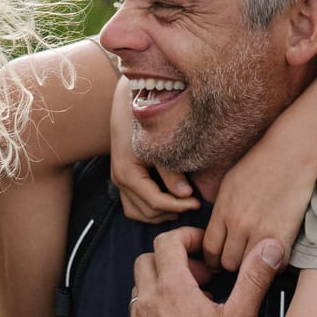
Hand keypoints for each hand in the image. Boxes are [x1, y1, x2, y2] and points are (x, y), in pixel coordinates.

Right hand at [109, 77, 197, 222]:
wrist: (127, 102)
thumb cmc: (145, 120)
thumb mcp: (160, 145)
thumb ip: (172, 172)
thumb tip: (186, 194)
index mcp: (128, 172)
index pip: (155, 202)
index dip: (178, 206)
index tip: (198, 202)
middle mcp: (120, 180)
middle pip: (147, 211)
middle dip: (170, 211)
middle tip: (193, 203)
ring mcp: (118, 180)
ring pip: (137, 213)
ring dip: (159, 214)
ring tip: (181, 205)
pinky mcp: (122, 178)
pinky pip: (133, 205)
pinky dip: (149, 209)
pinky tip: (168, 200)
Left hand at [127, 228, 284, 316]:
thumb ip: (254, 277)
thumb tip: (270, 248)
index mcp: (172, 290)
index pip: (166, 242)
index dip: (185, 238)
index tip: (202, 248)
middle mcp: (147, 304)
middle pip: (147, 261)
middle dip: (172, 261)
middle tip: (200, 277)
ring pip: (140, 289)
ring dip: (161, 287)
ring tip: (192, 304)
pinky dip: (154, 313)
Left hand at [202, 141, 314, 270]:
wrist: (289, 155)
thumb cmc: (259, 164)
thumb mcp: (228, 184)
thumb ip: (220, 210)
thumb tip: (216, 230)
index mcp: (223, 211)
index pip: (209, 248)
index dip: (212, 258)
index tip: (218, 260)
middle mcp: (238, 224)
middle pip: (227, 263)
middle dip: (231, 265)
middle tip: (239, 262)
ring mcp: (261, 232)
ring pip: (249, 267)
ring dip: (252, 267)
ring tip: (257, 261)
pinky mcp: (283, 236)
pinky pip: (275, 266)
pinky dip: (275, 265)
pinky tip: (274, 256)